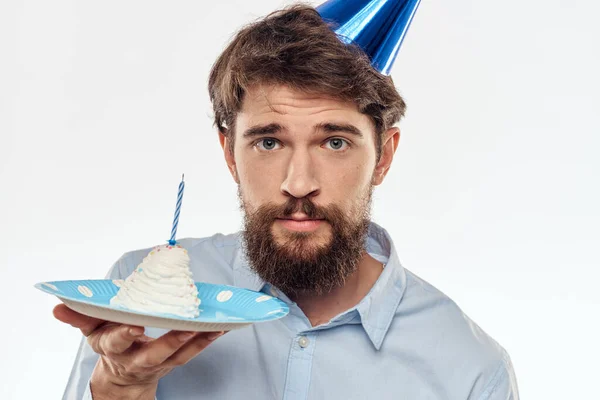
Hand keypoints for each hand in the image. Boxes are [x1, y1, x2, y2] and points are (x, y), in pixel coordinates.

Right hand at [53, 304, 224, 398]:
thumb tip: (58, 305)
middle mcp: (137, 358)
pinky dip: (208, 339)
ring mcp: (159, 362)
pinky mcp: (175, 361)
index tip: (133, 323)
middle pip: (154, 353)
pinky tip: (222, 326)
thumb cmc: (110, 343)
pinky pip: (193, 351)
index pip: (117, 341)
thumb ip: (79, 317)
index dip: (124, 333)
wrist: (122, 378)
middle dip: (169, 342)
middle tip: (185, 328)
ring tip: (215, 325)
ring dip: (198, 340)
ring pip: (180, 354)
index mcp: (113, 347)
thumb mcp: (91, 331)